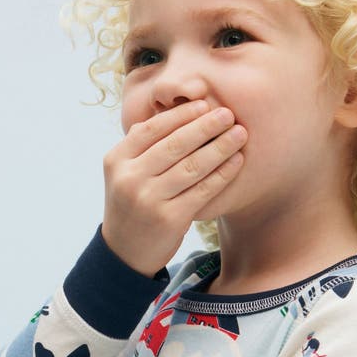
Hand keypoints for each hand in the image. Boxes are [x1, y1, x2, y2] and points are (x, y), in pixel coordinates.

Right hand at [101, 100, 245, 274]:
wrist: (124, 252)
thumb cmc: (131, 203)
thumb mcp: (123, 172)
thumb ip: (141, 144)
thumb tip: (171, 111)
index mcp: (116, 159)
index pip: (152, 128)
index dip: (181, 115)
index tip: (205, 104)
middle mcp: (129, 178)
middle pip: (174, 145)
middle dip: (205, 126)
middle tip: (228, 114)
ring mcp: (148, 199)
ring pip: (192, 166)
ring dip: (220, 147)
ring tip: (239, 134)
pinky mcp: (169, 219)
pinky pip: (202, 190)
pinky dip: (222, 174)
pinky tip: (236, 162)